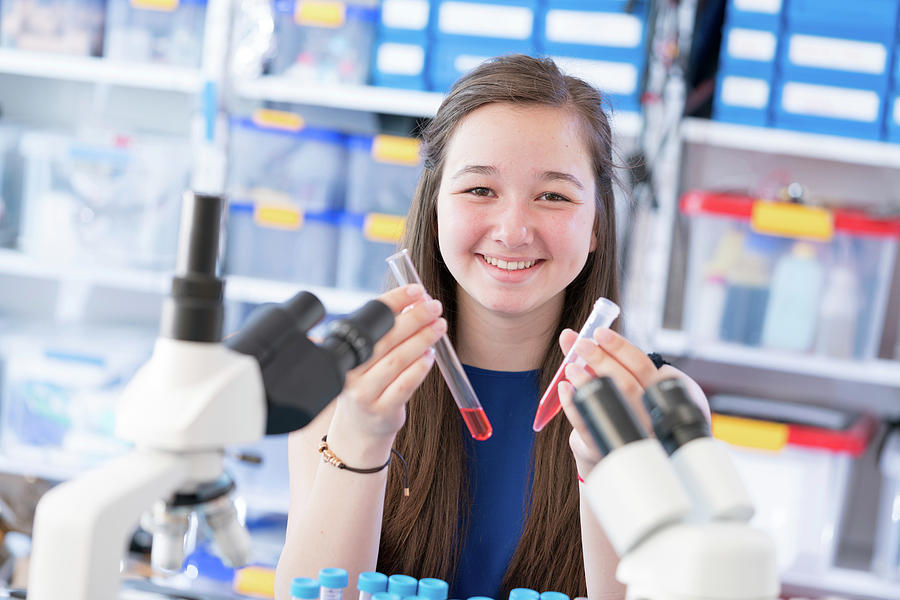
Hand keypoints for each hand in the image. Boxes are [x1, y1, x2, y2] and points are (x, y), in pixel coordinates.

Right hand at [326, 284, 444, 463]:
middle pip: (386, 338)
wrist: (360, 429)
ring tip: (439, 327)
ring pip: (397, 360)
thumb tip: (418, 302)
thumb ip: (389, 333)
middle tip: (435, 307)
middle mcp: (350, 370)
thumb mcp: (371, 357)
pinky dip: (419, 368)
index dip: (395, 301)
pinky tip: (430, 355)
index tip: (417, 290)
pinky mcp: (380, 410)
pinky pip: (403, 385)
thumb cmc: (370, 383)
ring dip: (422, 340)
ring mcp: (363, 392)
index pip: (371, 317)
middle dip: (414, 318)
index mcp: (346, 348)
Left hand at [556, 327, 659, 472]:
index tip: (598, 332)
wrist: (605, 450)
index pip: (642, 365)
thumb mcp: (605, 379)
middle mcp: (648, 414)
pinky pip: (589, 422)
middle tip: (580, 344)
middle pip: (628, 382)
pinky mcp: (606, 447)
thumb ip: (590, 355)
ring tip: (570, 366)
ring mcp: (631, 433)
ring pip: (613, 400)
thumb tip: (568, 334)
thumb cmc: (610, 407)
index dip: (620, 347)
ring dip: (587, 379)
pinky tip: (564, 388)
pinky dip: (574, 402)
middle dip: (602, 359)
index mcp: (653, 393)